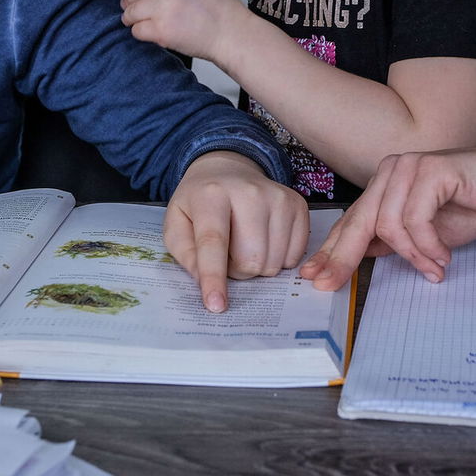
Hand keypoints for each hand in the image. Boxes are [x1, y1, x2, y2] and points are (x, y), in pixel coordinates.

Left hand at [119, 0, 246, 60]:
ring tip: (143, 19)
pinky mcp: (161, 31)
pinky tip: (151, 31)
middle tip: (140, 6)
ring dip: (133, 17)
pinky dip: (141, 32)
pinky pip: (136, 30)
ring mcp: (162, 8)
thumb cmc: (220, 1)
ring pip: (130, 11)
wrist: (231, 32)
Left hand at [165, 150, 309, 312]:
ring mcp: (279, 197)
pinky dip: (278, 259)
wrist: (228, 170)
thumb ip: (186, 254)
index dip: (214, 276)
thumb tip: (206, 280)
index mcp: (211, 195)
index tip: (216, 305)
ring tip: (245, 244)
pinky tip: (265, 240)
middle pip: (250, 260)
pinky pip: (294, 257)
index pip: (214, 242)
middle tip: (228, 252)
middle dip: (236, 270)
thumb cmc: (199, 203)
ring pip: (273, 263)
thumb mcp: (177, 223)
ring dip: (256, 266)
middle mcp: (249, 192)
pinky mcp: (298, 205)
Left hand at [298, 145, 475, 290]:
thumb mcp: (423, 233)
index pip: (352, 221)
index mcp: (385, 184)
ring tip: (434, 267)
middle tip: (332, 286)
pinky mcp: (431, 170)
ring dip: (413, 255)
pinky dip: (428, 245)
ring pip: (388, 225)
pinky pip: (415, 219)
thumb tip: (355, 259)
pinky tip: (443, 256)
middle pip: (359, 221)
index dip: (332, 251)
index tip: (314, 277)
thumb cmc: (471, 206)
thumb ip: (391, 241)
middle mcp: (392, 171)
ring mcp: (410, 167)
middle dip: (343, 258)